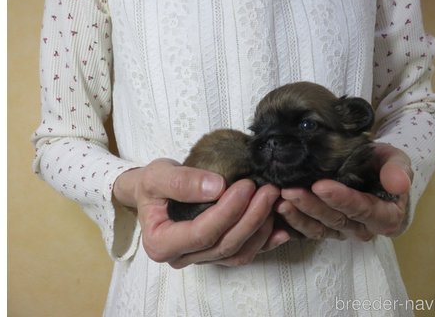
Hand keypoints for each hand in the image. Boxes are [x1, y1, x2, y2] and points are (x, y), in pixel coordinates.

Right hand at [113, 158, 288, 267]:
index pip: (201, 233)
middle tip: (268, 190)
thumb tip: (216, 187)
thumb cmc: (153, 185)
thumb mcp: (158, 175)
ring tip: (274, 201)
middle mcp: (181, 257)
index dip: (227, 212)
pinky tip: (281, 228)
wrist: (154, 193)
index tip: (245, 186)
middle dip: (250, 217)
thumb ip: (181, 181)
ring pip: (236, 252)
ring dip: (260, 228)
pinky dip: (264, 242)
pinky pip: (243, 254)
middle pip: (223, 245)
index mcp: (161, 243)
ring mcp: (200, 258)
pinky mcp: (216, 253)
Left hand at [276, 143, 412, 239]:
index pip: (362, 209)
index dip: (341, 199)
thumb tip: (399, 184)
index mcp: (386, 216)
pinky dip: (292, 222)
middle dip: (311, 206)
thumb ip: (398, 170)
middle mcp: (364, 229)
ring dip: (298, 216)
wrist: (371, 167)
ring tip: (280, 200)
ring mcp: (342, 230)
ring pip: (319, 228)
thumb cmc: (383, 164)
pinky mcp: (325, 228)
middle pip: (336, 220)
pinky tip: (276, 210)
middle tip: (289, 191)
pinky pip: (308, 231)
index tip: (320, 186)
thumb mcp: (395, 159)